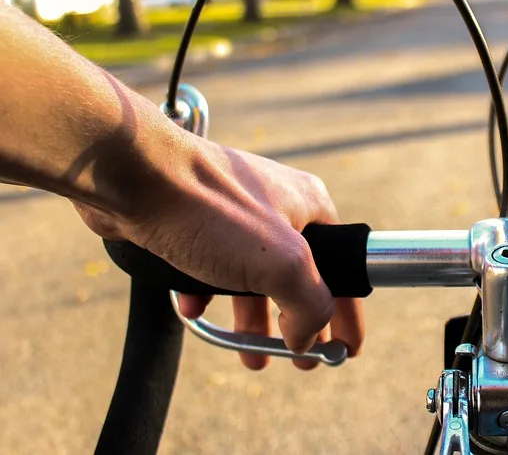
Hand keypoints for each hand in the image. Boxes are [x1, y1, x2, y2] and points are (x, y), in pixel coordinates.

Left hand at [74, 133, 363, 369]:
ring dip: (251, 318)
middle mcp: (276, 207)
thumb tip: (308, 338)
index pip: (344, 265)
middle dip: (296, 322)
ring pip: (251, 277)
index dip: (347, 311)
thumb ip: (309, 304)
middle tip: (299, 360)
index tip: (346, 349)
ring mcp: (234, 214)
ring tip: (251, 355)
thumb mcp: (280, 263)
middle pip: (297, 277)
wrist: (131, 176)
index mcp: (309, 205)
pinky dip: (206, 293)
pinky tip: (193, 308)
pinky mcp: (194, 223)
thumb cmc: (209, 209)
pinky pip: (209, 267)